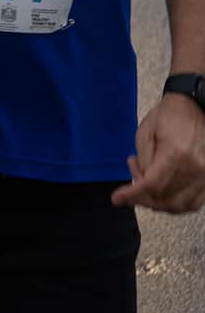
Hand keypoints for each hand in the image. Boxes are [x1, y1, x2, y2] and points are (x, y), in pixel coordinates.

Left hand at [114, 94, 204, 212]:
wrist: (197, 107)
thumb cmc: (168, 115)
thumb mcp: (145, 133)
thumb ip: (144, 162)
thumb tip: (141, 184)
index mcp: (176, 154)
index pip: (152, 185)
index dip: (132, 195)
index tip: (117, 198)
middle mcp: (195, 169)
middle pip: (166, 199)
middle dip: (143, 199)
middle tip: (129, 189)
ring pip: (181, 205)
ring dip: (159, 204)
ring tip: (145, 186)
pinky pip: (195, 202)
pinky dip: (177, 204)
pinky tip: (162, 192)